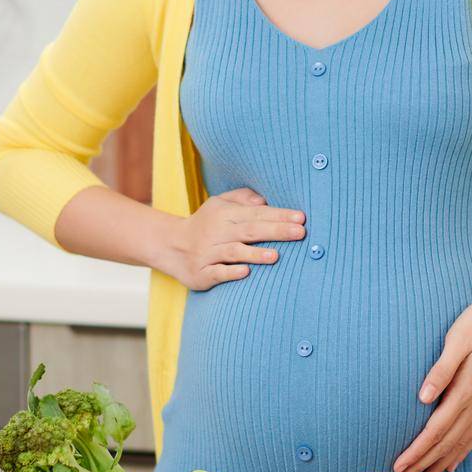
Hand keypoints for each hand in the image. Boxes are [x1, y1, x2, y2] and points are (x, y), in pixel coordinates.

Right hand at [149, 186, 305, 290]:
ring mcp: (208, 254)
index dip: (279, 215)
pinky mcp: (201, 273)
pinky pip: (217, 272)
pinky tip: (246, 272)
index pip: (256, 213)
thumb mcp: (219, 204)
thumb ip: (242, 198)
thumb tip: (264, 199)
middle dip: (276, 231)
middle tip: (300, 232)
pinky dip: (230, 272)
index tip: (301, 218)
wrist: (170, 245)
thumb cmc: (205, 224)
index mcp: (225, 214)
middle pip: (250, 230)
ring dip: (255, 253)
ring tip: (276, 256)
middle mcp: (218, 232)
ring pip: (234, 252)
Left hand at [392, 295, 471, 471]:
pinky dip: (461, 453)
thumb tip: (423, 397)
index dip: (417, 450)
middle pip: (446, 443)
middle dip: (422, 464)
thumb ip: (441, 369)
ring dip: (440, 464)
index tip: (399, 466)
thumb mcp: (458, 337)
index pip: (436, 429)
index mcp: (466, 389)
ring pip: (461, 444)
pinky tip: (451, 464)